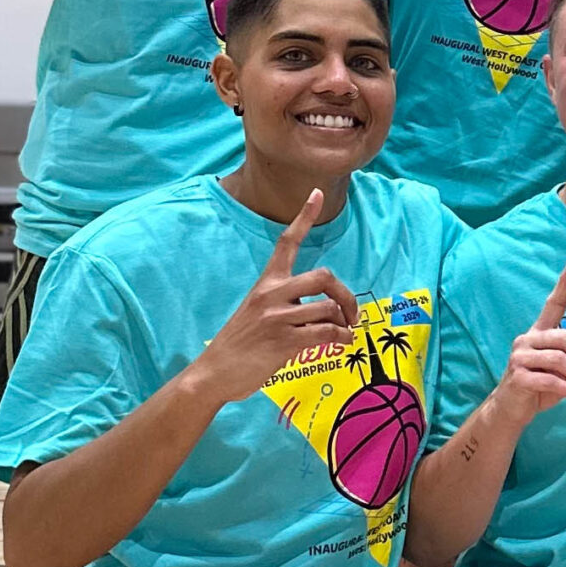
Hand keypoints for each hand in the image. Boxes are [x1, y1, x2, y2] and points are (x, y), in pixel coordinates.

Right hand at [192, 191, 358, 399]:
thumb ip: (288, 307)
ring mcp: (277, 317)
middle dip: (346, 295)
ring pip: (328, 309)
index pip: (286, 242)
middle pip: (323, 277)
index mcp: (265, 283)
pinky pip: (326, 333)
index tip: (318, 193)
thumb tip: (325, 316)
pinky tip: (340, 346)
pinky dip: (341, 340)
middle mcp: (271, 294)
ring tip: (343, 336)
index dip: (304, 217)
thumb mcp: (258, 314)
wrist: (214, 373)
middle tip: (351, 315)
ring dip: (344, 324)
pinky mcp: (283, 341)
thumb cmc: (240, 346)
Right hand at [493, 260, 565, 427]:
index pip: (553, 305)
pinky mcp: (518, 376)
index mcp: (539, 334)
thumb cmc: (539, 389)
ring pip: (560, 360)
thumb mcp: (565, 378)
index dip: (564, 285)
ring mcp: (520, 357)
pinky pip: (551, 379)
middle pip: (564, 338)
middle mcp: (528, 340)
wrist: (511, 409)